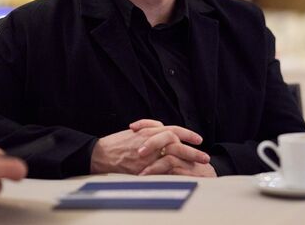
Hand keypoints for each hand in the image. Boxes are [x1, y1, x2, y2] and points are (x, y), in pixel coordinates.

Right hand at [90, 119, 209, 174]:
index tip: (199, 140)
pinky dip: (172, 172)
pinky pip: (161, 170)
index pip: (173, 130)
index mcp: (149, 132)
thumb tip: (162, 128)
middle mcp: (150, 141)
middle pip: (177, 144)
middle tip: (205, 157)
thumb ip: (150, 129)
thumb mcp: (135, 131)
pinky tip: (181, 176)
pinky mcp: (142, 167)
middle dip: (192, 151)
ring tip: (198, 167)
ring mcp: (146, 155)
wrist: (100, 154)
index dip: (187, 134)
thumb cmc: (116, 143)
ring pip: (172, 156)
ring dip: (187, 161)